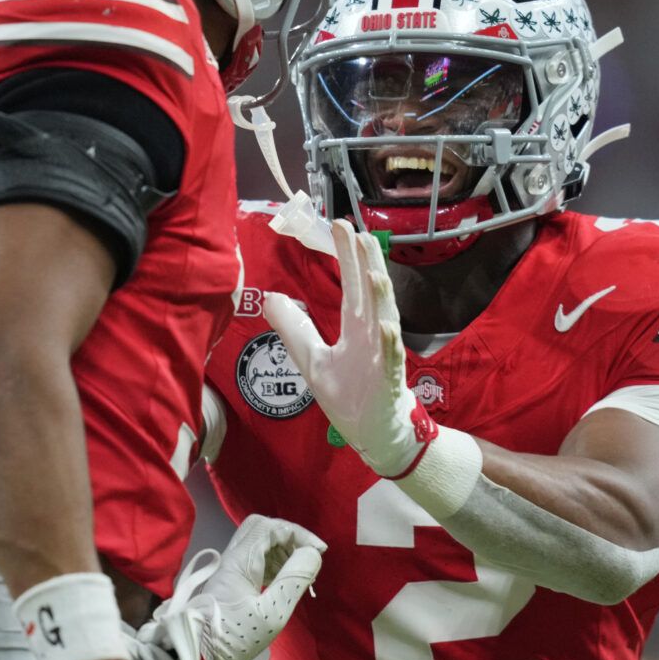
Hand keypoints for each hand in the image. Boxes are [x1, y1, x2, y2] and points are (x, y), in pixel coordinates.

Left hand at [136, 516, 325, 659]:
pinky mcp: (229, 582)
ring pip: (257, 542)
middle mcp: (232, 558)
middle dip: (289, 537)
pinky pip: (254, 559)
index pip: (271, 527)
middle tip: (307, 557)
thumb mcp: (272, 614)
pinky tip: (283, 581)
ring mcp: (229, 570)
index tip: (319, 552)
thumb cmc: (232, 639)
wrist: (192, 658)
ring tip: (300, 572)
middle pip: (261, 528)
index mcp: (240, 562)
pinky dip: (273, 563)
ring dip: (282, 550)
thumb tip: (313, 554)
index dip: (299, 533)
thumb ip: (294, 580)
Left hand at [264, 219, 436, 476]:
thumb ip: (293, 328)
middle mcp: (373, 336)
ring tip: (374, 272)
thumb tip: (267, 297)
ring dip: (381, 298)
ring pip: (385, 321)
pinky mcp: (388, 382)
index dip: (347, 257)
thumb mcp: (312, 359)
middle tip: (358, 232)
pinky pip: (391, 362)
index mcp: (356, 328)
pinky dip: (391, 346)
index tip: (341, 226)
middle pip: (370, 294)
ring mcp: (383, 357)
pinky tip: (388, 329)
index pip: (351, 286)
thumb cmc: (351, 395)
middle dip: (365, 264)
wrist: (376, 433)